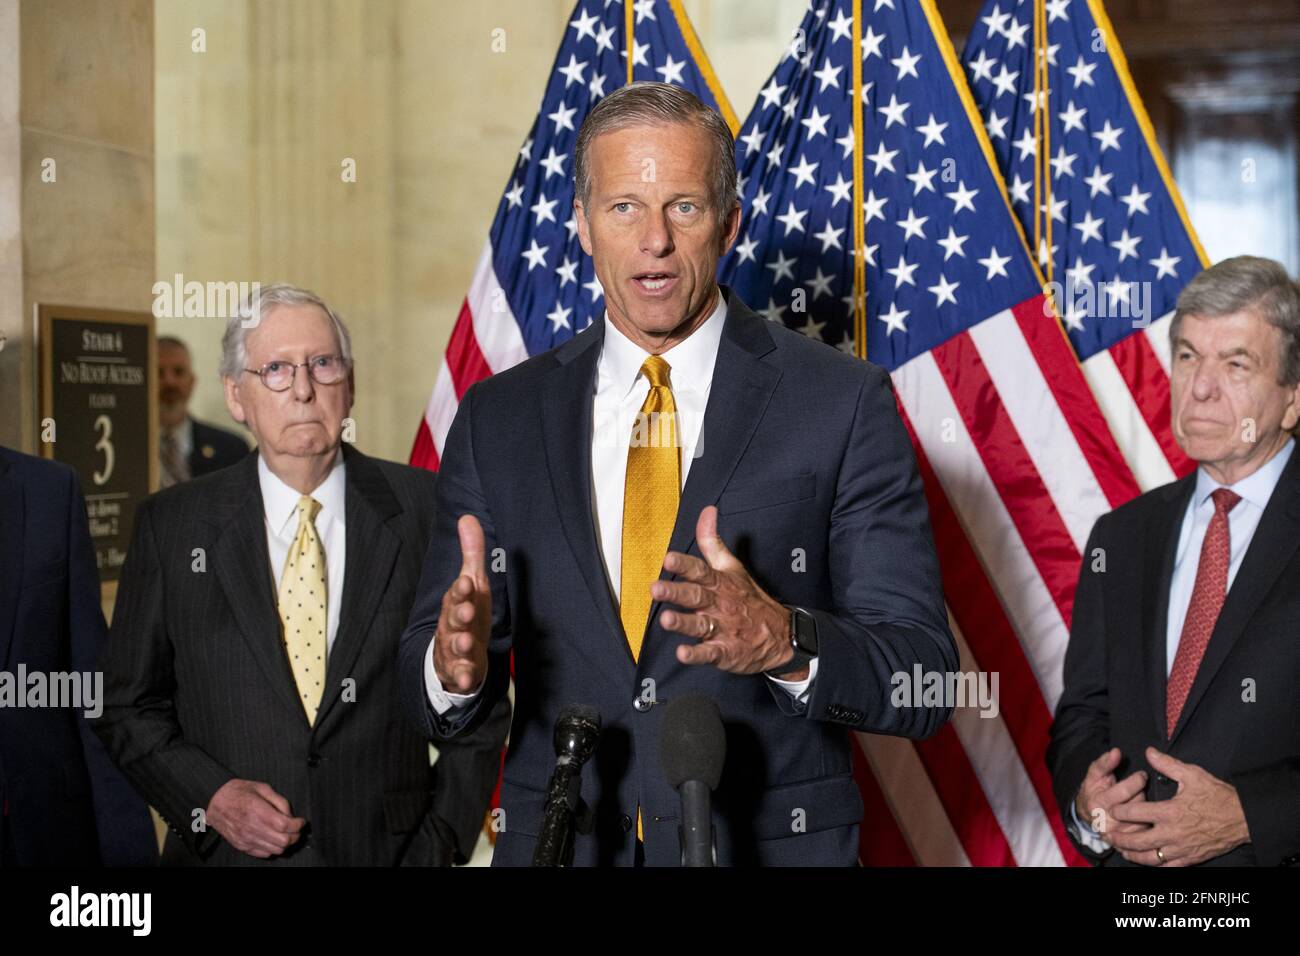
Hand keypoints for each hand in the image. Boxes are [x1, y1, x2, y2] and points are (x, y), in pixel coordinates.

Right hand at [206, 779, 305, 858]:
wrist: (214, 802)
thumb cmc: (238, 792)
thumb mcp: (261, 787)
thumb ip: (279, 800)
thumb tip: (290, 814)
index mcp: (258, 810)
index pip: (285, 825)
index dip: (298, 825)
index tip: (301, 821)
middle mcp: (252, 827)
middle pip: (283, 841)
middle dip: (295, 835)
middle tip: (296, 828)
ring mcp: (246, 839)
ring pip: (275, 850)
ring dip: (285, 843)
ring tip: (286, 834)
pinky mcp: (242, 845)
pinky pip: (264, 853)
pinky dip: (273, 848)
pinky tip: (273, 838)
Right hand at [433, 514, 490, 693]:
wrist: (453, 654)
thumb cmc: (466, 613)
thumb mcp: (472, 584)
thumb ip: (471, 553)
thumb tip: (467, 517)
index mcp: (457, 602)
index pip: (457, 593)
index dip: (462, 589)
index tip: (467, 582)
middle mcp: (452, 624)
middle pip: (453, 619)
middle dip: (459, 614)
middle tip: (467, 611)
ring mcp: (454, 648)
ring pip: (455, 646)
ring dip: (461, 645)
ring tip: (467, 644)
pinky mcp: (459, 669)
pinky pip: (460, 674)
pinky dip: (464, 677)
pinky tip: (469, 679)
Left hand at [653, 506, 802, 677]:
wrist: (781, 634)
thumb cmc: (748, 598)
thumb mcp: (732, 567)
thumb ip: (713, 542)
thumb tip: (707, 511)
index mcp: (720, 583)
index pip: (701, 570)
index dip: (685, 565)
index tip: (668, 559)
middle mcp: (719, 604)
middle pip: (696, 597)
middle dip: (676, 592)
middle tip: (656, 589)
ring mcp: (723, 629)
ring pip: (700, 625)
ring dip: (683, 623)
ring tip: (666, 620)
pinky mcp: (725, 652)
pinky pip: (710, 654)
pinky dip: (697, 655)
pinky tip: (682, 654)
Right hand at [1074, 747, 1148, 839]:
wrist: (1088, 815)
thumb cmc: (1093, 791)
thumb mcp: (1094, 775)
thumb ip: (1104, 762)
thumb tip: (1116, 752)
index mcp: (1098, 803)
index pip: (1124, 792)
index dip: (1136, 780)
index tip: (1142, 775)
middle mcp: (1107, 821)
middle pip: (1137, 805)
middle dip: (1141, 793)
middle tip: (1141, 788)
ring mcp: (1117, 834)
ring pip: (1144, 818)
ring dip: (1146, 808)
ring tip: (1139, 801)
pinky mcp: (1127, 843)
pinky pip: (1146, 829)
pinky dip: (1147, 820)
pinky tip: (1144, 815)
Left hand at [1105, 748, 1250, 865]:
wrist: (1244, 817)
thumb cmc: (1218, 795)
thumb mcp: (1192, 774)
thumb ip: (1167, 764)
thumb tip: (1149, 751)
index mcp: (1170, 811)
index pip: (1136, 813)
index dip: (1120, 811)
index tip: (1112, 809)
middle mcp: (1173, 833)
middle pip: (1138, 840)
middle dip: (1120, 838)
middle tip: (1107, 834)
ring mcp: (1182, 848)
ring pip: (1150, 857)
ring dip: (1132, 855)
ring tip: (1121, 850)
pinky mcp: (1191, 858)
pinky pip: (1168, 866)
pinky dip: (1154, 865)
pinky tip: (1146, 861)